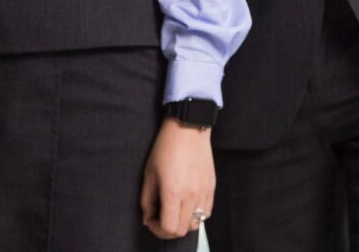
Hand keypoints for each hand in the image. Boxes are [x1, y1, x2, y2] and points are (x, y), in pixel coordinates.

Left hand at [140, 119, 214, 239]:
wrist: (188, 128)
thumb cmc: (165, 148)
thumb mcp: (149, 174)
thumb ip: (147, 200)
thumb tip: (148, 218)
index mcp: (173, 192)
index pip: (169, 228)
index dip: (157, 229)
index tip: (151, 219)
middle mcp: (191, 195)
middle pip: (182, 230)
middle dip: (168, 229)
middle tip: (160, 217)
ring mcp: (204, 192)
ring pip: (195, 223)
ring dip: (182, 222)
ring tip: (174, 210)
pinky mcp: (211, 187)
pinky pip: (206, 212)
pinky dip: (196, 214)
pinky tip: (186, 203)